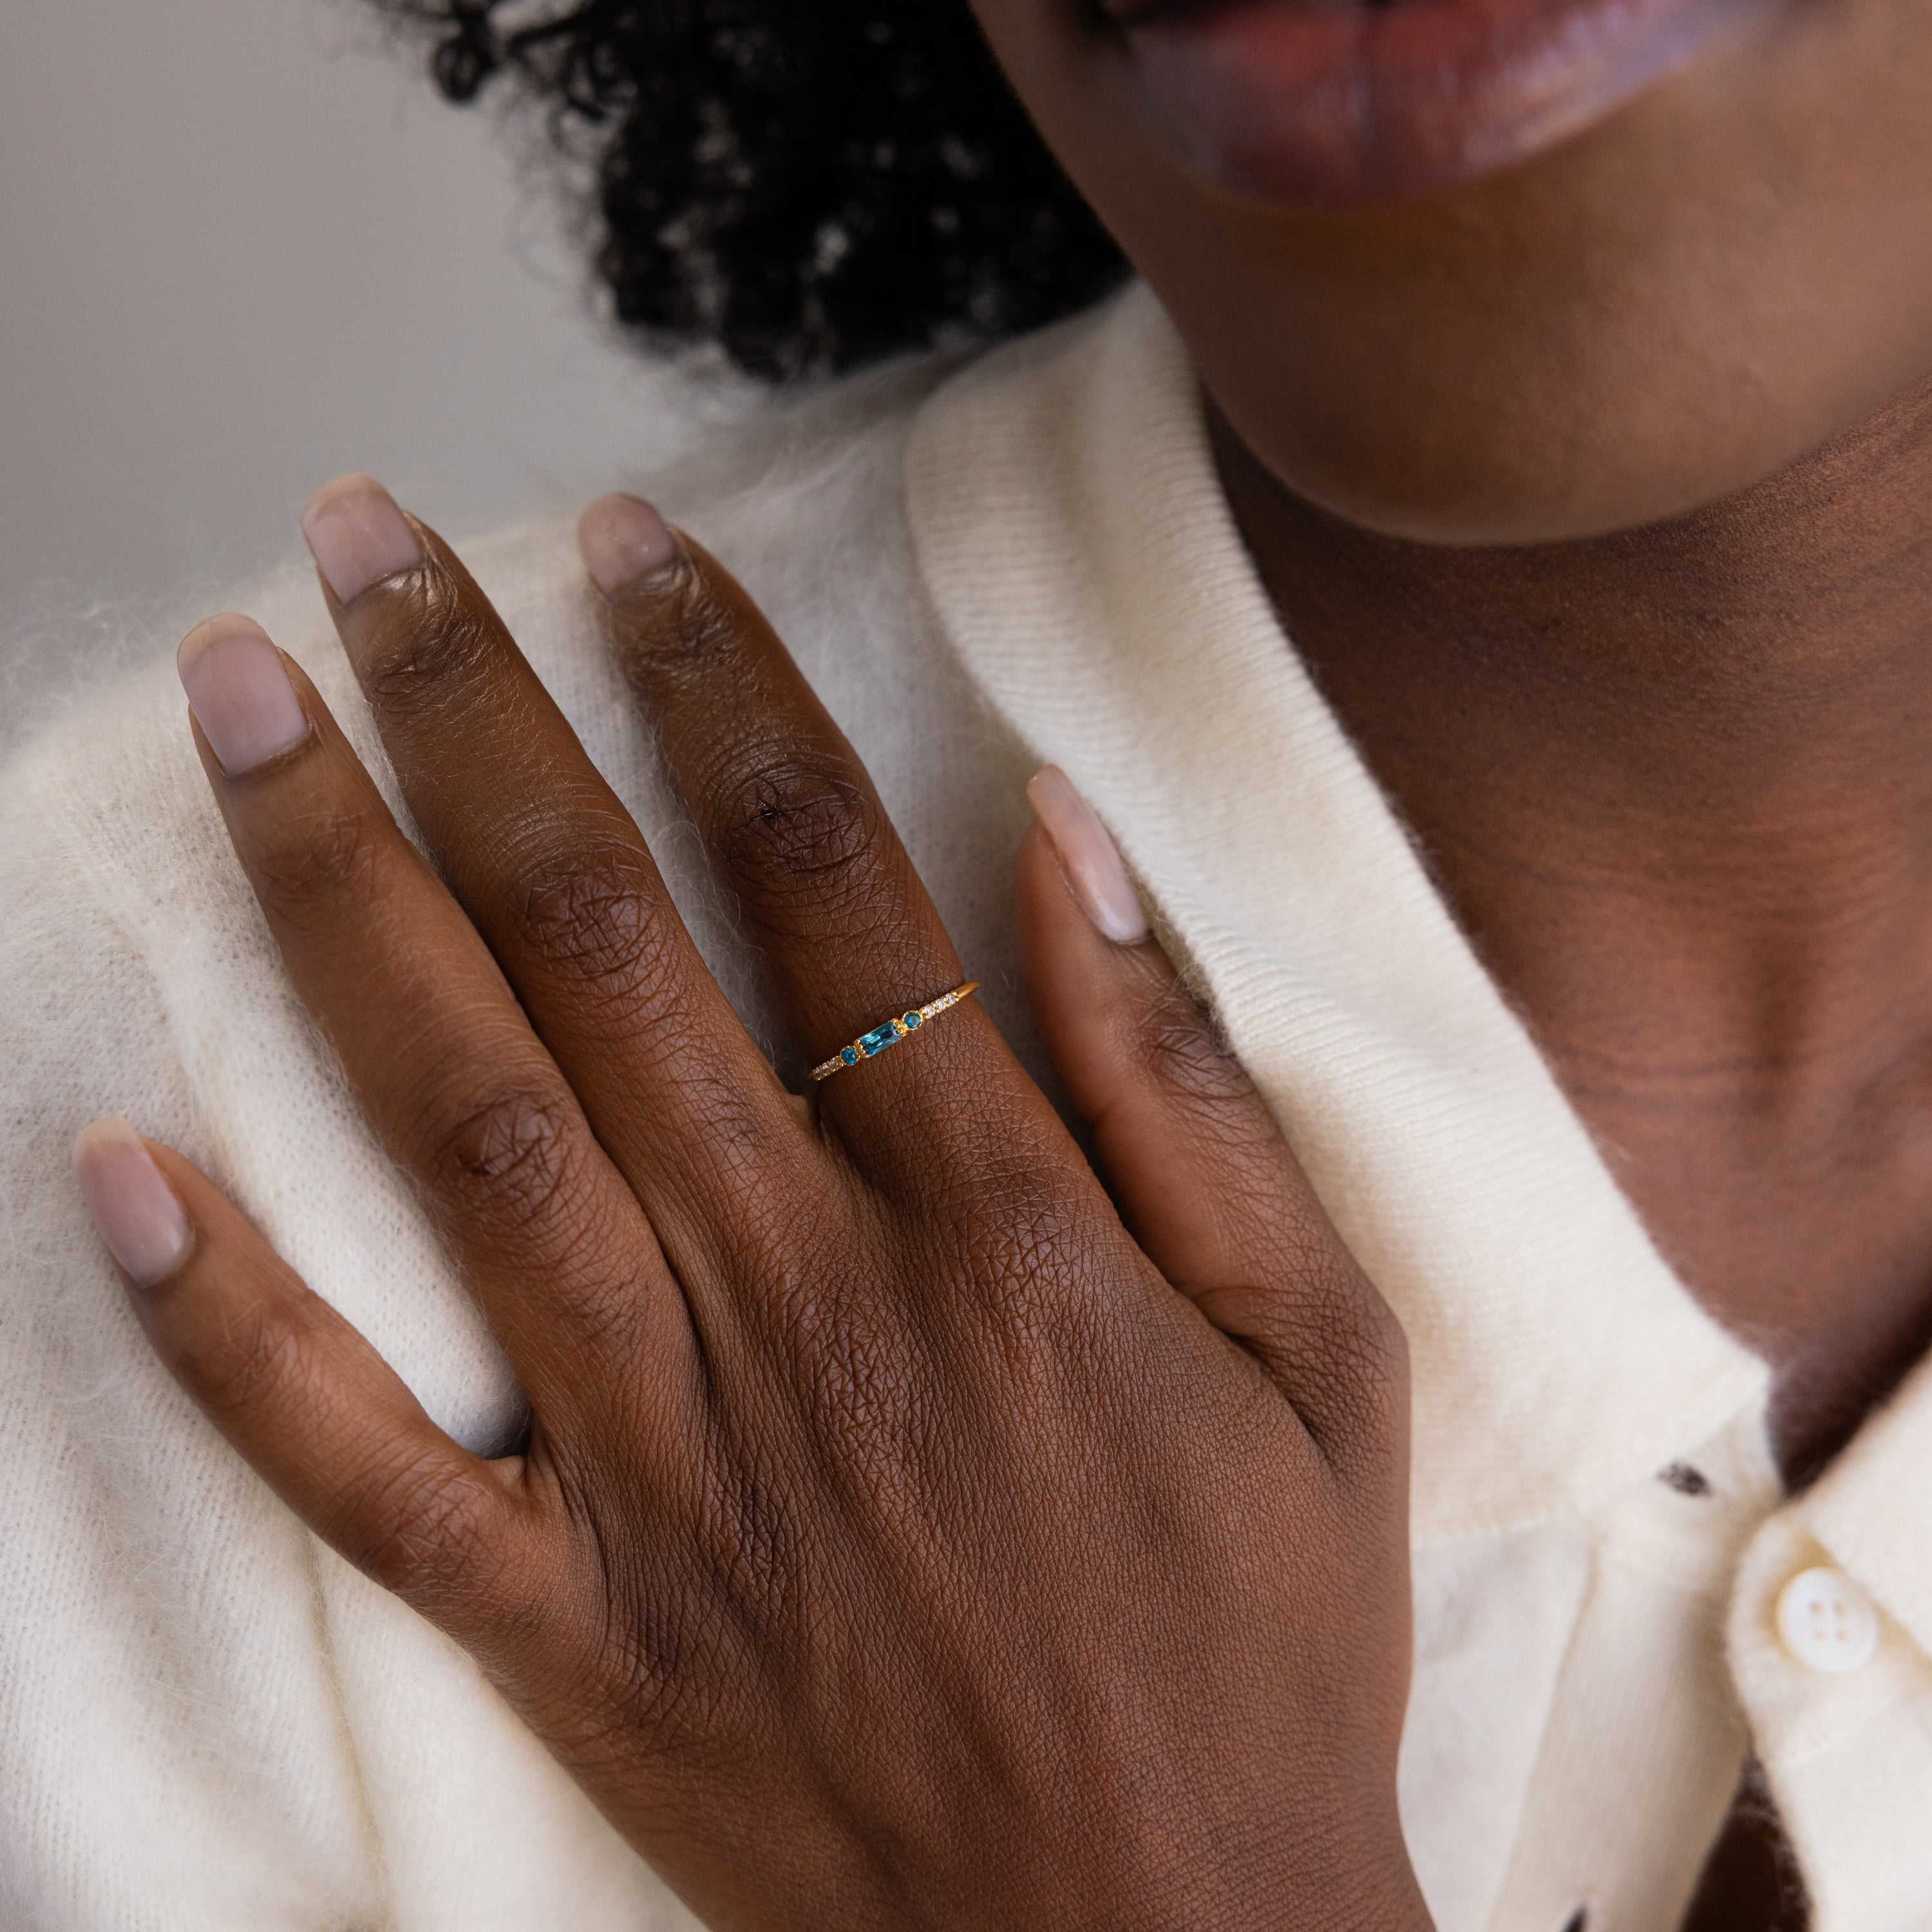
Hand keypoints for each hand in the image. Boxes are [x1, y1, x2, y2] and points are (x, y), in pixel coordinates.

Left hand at [74, 476, 1425, 1931]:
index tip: (622, 547)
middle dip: (471, 720)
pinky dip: (224, 1324)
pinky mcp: (573, 1620)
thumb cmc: (1261, 1637)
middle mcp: (804, 1307)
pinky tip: (107, 1168)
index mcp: (995, 1228)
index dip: (714, 684)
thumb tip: (1067, 837)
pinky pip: (362, 1462)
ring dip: (336, 910)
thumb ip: (1186, 1081)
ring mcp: (667, 1467)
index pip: (824, 875)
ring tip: (239, 716)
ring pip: (465, 1137)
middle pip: (605, 951)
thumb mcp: (1321, 1345)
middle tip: (359, 547)